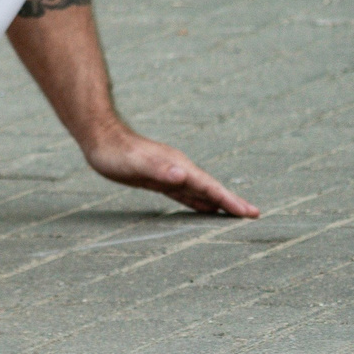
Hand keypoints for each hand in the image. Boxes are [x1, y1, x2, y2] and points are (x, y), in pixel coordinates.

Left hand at [84, 131, 258, 217]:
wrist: (99, 137)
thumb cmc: (115, 152)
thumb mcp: (134, 163)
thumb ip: (158, 169)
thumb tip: (183, 175)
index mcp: (178, 167)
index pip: (210, 187)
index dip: (229, 200)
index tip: (250, 212)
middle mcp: (179, 170)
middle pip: (211, 190)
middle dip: (231, 203)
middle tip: (254, 216)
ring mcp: (170, 173)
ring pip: (200, 192)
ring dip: (218, 203)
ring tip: (237, 215)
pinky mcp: (159, 179)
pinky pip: (185, 193)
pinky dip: (199, 202)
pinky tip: (205, 209)